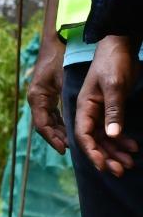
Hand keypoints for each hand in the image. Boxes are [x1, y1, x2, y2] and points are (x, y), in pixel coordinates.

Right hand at [27, 35, 66, 153]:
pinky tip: (70, 129)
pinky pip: (51, 113)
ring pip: (48, 121)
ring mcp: (40, 97)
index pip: (42, 125)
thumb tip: (75, 120)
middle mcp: (36, 99)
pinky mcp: (46, 94)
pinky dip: (60, 122)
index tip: (64, 149)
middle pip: (44, 125)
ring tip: (71, 143)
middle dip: (56, 138)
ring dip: (58, 132)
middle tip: (70, 149)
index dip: (53, 139)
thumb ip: (67, 100)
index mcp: (37, 97)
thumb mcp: (64, 80)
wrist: (56, 41)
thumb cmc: (59, 58)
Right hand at [73, 35, 139, 175]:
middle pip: (93, 141)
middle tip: (121, 171)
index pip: (83, 135)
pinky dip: (121, 141)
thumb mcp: (115, 85)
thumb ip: (113, 111)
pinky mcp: (108, 109)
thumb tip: (112, 135)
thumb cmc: (113, 62)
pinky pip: (112, 130)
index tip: (104, 166)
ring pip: (103, 138)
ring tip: (130, 163)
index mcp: (83, 106)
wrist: (120, 45)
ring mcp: (98, 111)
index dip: (92, 153)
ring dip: (115, 152)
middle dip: (106, 157)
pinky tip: (133, 147)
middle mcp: (87, 112)